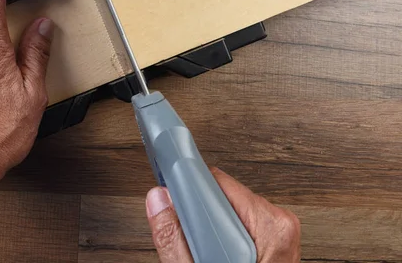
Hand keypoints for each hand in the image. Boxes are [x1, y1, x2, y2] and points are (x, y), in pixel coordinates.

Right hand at [146, 167, 300, 261]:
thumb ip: (174, 239)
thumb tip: (158, 201)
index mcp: (271, 227)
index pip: (218, 182)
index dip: (189, 188)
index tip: (171, 188)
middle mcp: (279, 224)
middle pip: (222, 194)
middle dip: (199, 213)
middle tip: (191, 241)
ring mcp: (278, 232)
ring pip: (227, 208)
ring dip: (208, 226)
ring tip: (205, 254)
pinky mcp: (273, 240)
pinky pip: (236, 222)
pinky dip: (219, 235)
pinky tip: (214, 254)